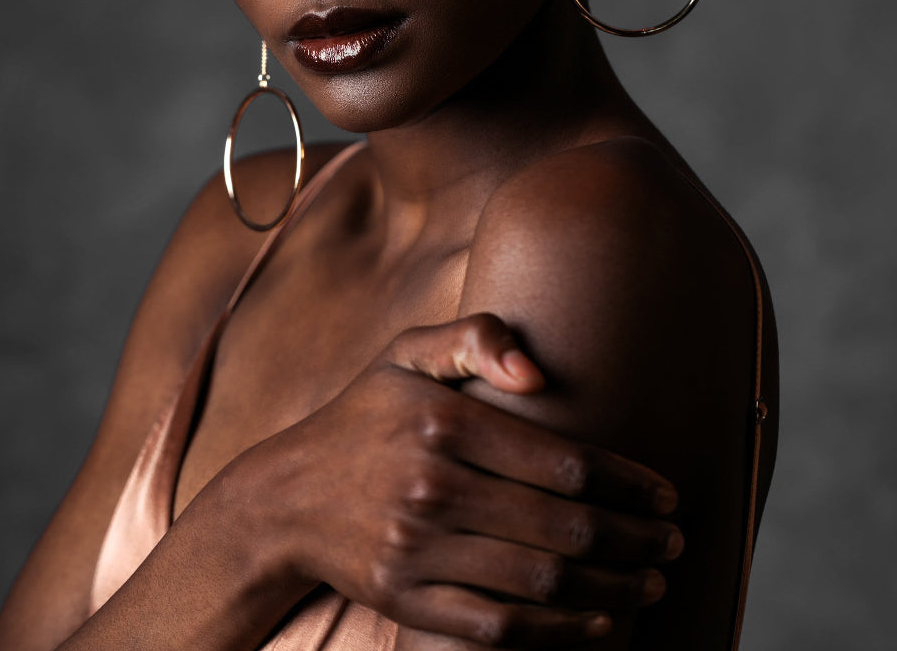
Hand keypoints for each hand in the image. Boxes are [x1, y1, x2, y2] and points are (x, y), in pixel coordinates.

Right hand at [254, 314, 681, 647]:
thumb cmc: (364, 415)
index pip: (562, 460)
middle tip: (673, 541)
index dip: (628, 482)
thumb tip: (539, 371)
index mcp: (442, 422)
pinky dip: (560, 632)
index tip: (667, 493)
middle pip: (562, 527)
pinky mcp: (406, 600)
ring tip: (652, 581)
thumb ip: (473, 338)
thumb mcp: (405, 353)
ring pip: (540, 583)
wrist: (287, 496)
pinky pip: (499, 627)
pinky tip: (599, 622)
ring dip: (612, 587)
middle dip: (634, 538)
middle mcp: (431, 488)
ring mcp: (416, 551)